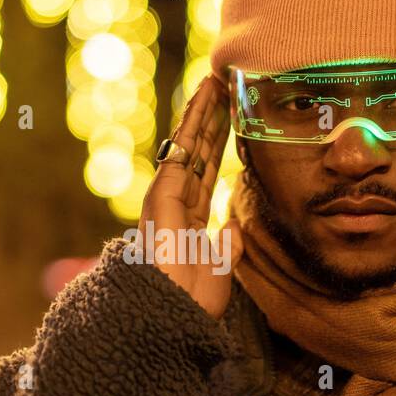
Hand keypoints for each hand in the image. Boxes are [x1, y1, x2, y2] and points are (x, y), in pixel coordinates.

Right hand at [136, 73, 242, 318]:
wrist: (175, 314)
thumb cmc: (193, 299)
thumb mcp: (220, 268)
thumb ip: (227, 245)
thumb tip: (233, 227)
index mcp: (189, 220)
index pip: (207, 171)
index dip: (219, 143)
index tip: (232, 117)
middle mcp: (176, 203)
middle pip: (198, 151)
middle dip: (211, 119)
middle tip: (224, 86)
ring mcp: (167, 196)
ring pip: (188, 144)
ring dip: (202, 111)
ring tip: (216, 81)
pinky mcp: (163, 193)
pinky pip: (180, 150)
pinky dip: (192, 122)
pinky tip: (204, 98)